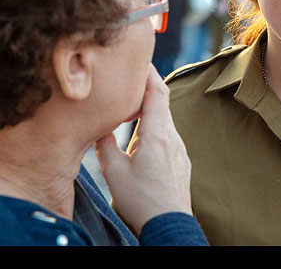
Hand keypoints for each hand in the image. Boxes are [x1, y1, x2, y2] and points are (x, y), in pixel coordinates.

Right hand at [94, 64, 192, 234]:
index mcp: (157, 133)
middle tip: (134, 73)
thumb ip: (105, 145)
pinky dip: (157, 124)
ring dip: (151, 107)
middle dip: (148, 86)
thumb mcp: (114, 171)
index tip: (140, 59)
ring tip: (134, 101)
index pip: (156, 93)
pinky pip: (169, 133)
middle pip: (162, 102)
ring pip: (165, 118)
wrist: (169, 222)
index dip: (148, 74)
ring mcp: (179, 147)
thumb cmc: (142, 199)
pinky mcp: (181, 159)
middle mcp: (173, 136)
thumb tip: (100, 128)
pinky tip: (145, 132)